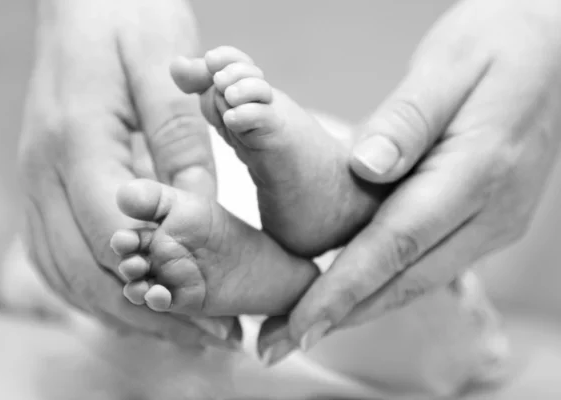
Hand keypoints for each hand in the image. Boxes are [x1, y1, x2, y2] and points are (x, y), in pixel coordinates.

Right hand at [19, 0, 238, 346]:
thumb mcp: (166, 69)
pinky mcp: (42, 184)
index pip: (113, 231)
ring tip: (181, 335)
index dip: (164, 280)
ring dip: (121, 312)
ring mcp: (35, 180)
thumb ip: (180, 144)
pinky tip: (130, 303)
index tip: (215, 314)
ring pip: (65, 273)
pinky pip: (53, 256)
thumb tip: (195, 214)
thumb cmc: (130, 22)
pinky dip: (91, 292)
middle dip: (149, 313)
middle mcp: (43, 168)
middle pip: (86, 268)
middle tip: (210, 340)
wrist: (85, 1)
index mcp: (76, 137)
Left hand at [259, 0, 560, 362]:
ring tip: (300, 330)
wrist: (553, 46)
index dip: (346, 288)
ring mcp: (492, 222)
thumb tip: (364, 168)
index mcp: (478, 171)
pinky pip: (428, 264)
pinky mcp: (484, 221)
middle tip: (278, 345)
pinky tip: (350, 295)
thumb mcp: (448, 64)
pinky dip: (384, 285)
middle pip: (404, 279)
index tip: (300, 324)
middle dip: (339, 316)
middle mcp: (491, 212)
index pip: (398, 243)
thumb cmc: (497, 44)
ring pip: (416, 281)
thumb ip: (408, 119)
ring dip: (358, 309)